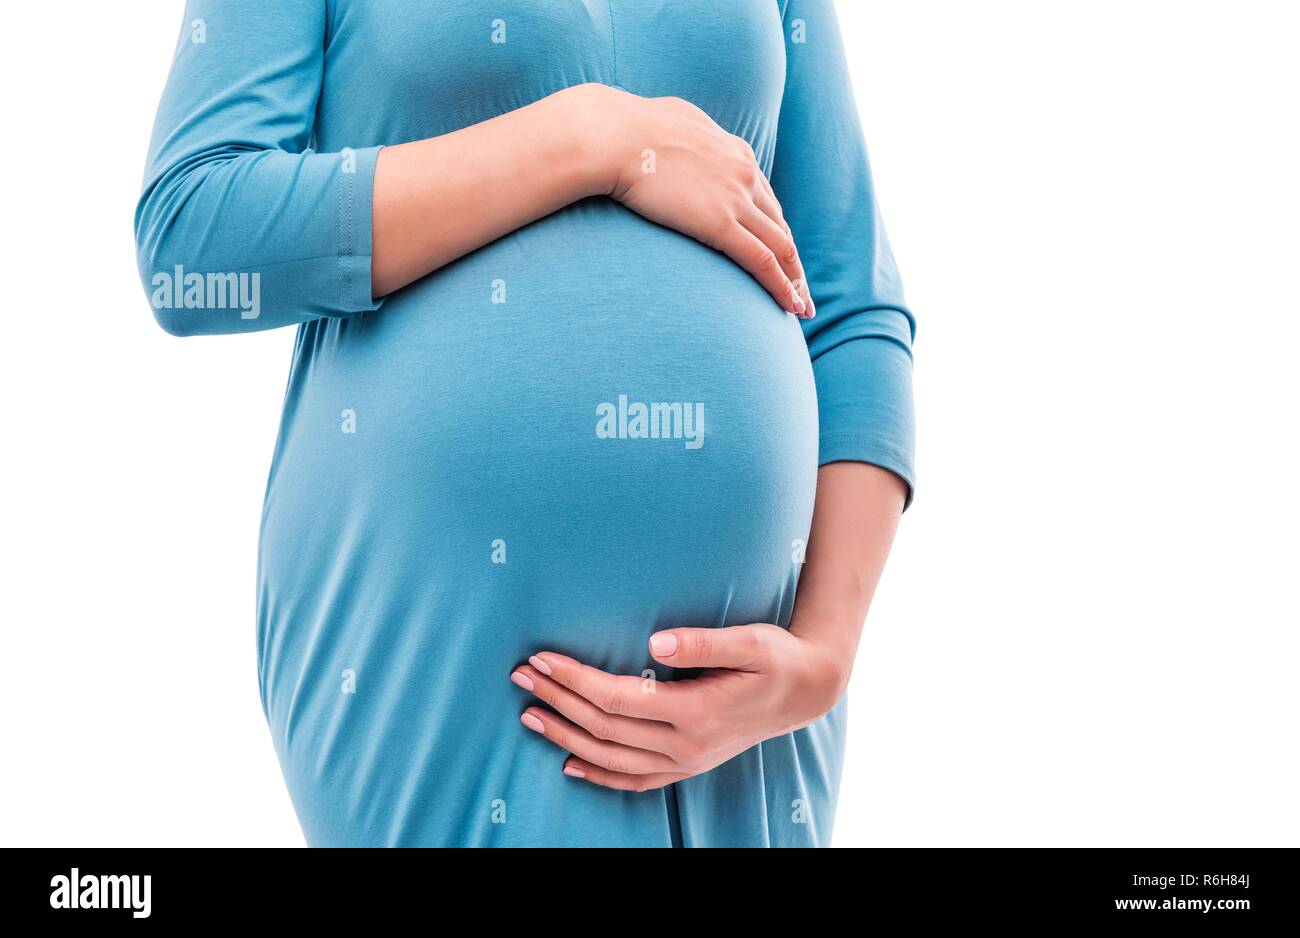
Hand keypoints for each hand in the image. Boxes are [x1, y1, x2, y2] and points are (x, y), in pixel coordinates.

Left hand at [509, 624, 846, 790]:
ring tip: (529, 713)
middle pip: (603, 727)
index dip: (574, 679)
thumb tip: (657, 642)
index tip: (542, 657)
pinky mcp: (688, 766)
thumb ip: (703, 643)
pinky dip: (598, 775)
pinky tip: (569, 764)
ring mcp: (686, 761)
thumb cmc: (776, 657)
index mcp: (694, 712)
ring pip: (610, 758)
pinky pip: (634, 780)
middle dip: (558, 699)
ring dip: (565, 736)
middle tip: (520, 675)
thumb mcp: (749, 641)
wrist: (806, 692)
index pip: (615, 698)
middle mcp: (685, 745)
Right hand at [588, 85, 814, 317]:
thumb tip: (668, 137)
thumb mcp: (666, 121)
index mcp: (734, 151)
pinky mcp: (720, 224)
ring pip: (780, 247)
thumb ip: (680, 136)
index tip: (780, 253)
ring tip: (802, 307)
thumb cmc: (625, 128)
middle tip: (801, 289)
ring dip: (795, 280)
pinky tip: (791, 306)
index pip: (765, 199)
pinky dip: (782, 286)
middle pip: (779, 226)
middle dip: (793, 261)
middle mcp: (745, 174)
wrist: (615, 135)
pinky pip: (763, 261)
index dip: (774, 230)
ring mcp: (736, 199)